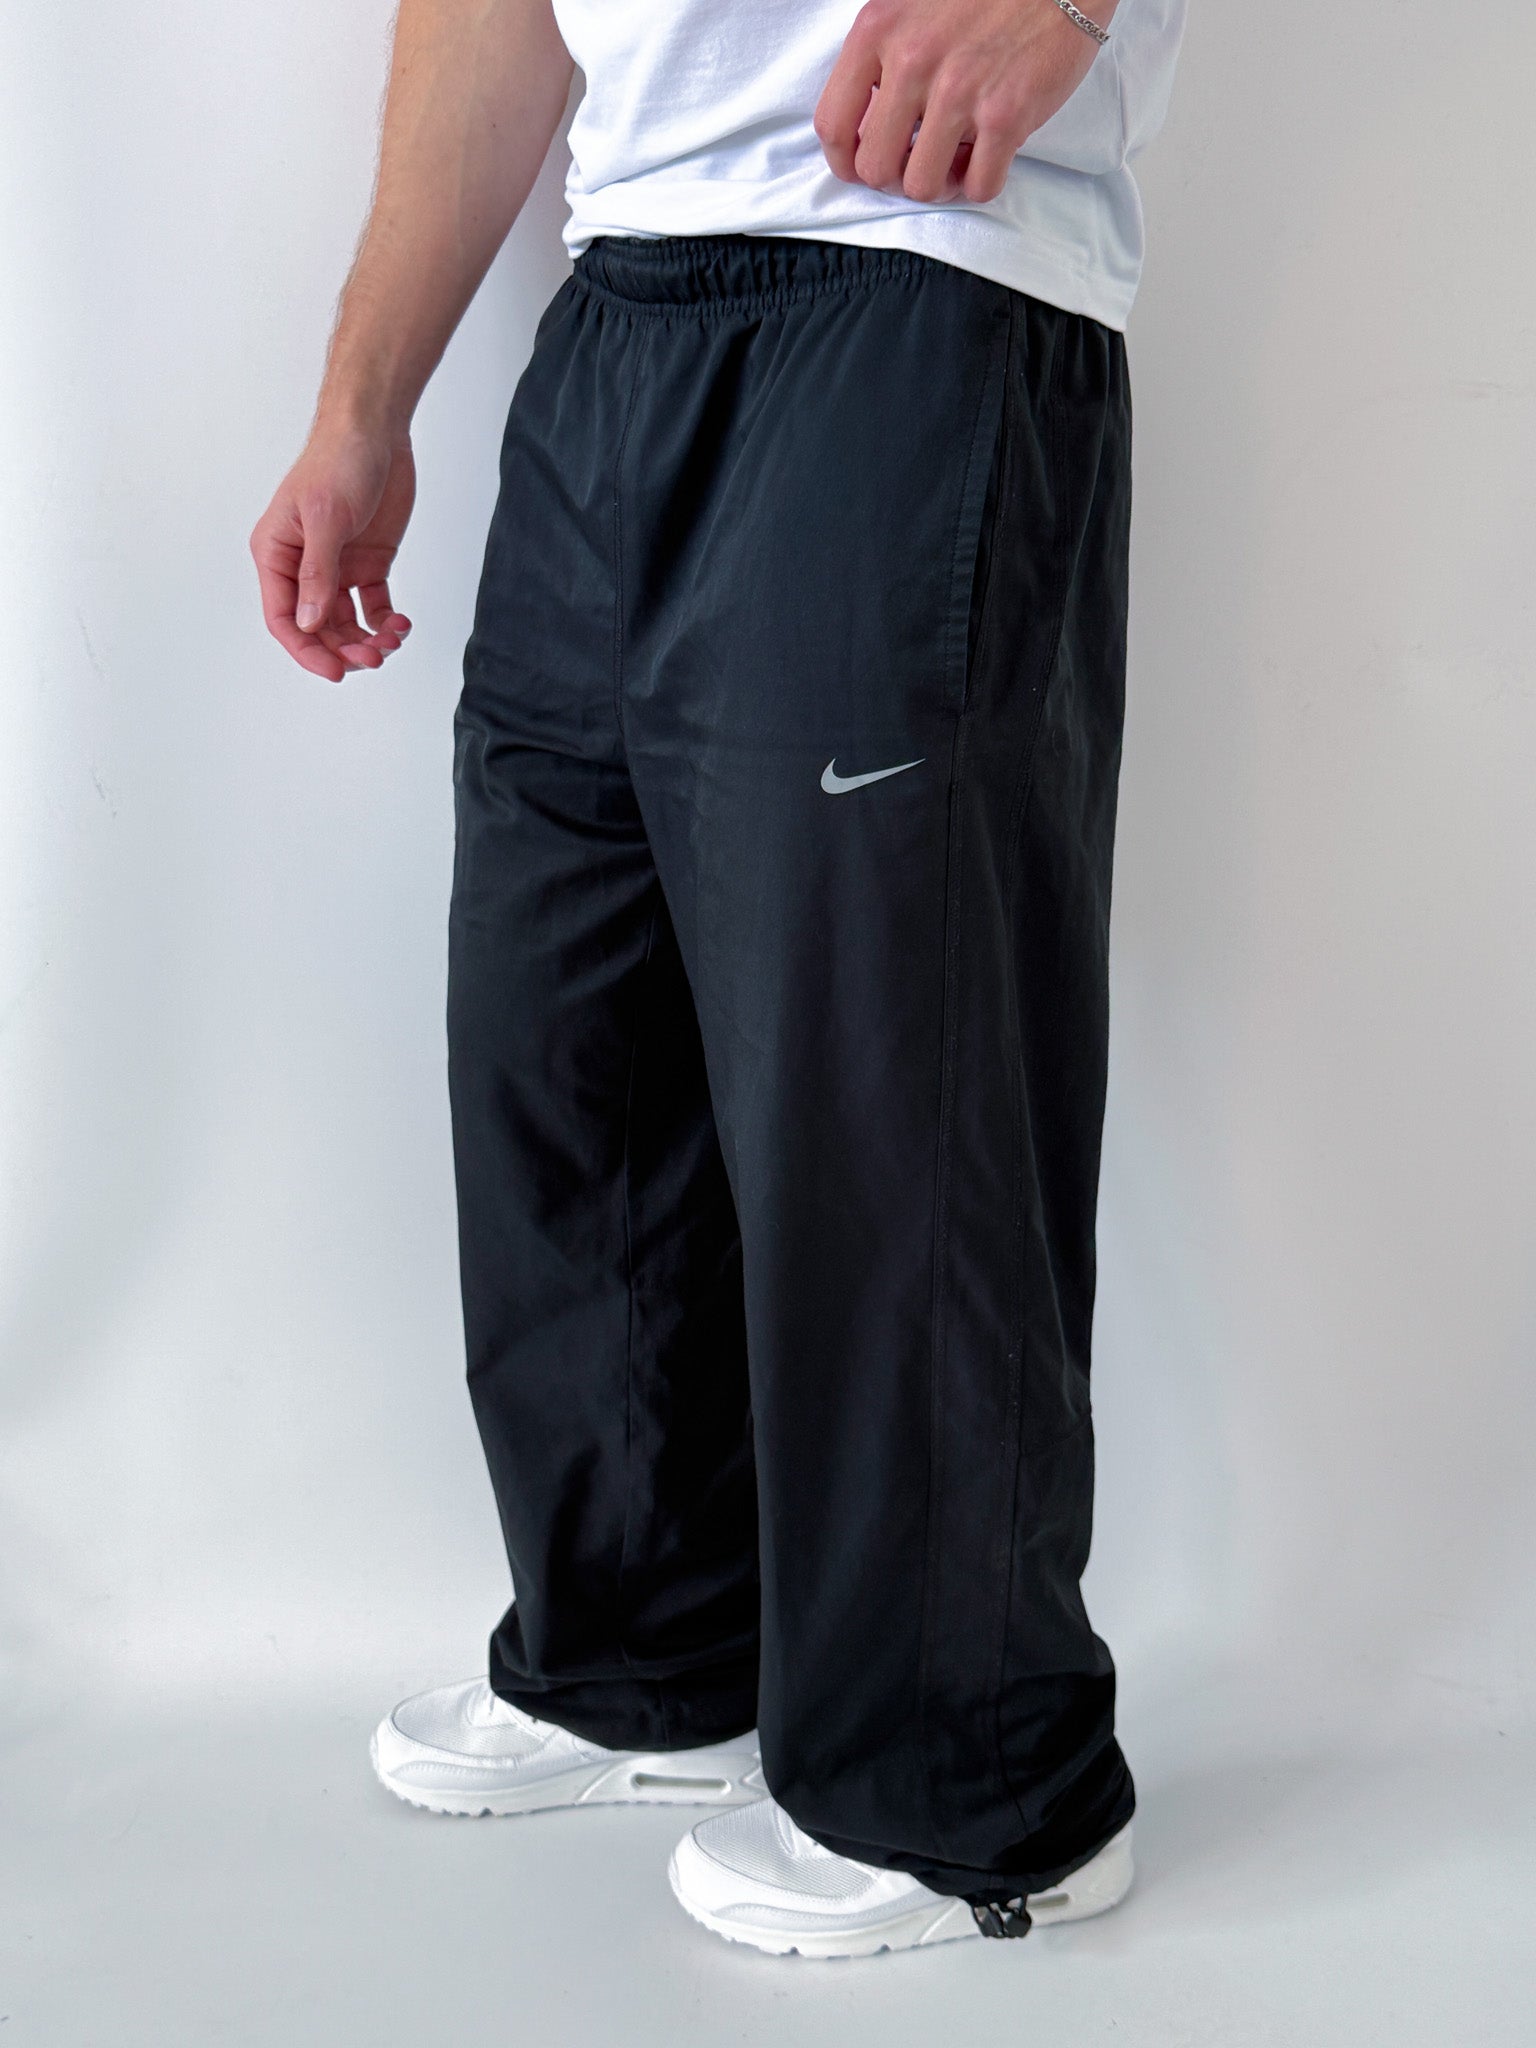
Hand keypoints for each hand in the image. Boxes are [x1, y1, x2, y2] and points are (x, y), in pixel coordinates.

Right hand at [251, 428, 415, 682]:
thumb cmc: (338, 461)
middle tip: (374, 659)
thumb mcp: (325, 519)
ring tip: (392, 641)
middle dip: (344, 649)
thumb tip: (308, 623)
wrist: (375, 431)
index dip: (306, 650)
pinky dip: (386, 622)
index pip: (283, 618)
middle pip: (316, 627)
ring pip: (346, 623)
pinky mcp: (367, 563)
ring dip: (367, 641)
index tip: (335, 672)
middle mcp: (302, 566)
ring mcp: (336, 567)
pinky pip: (372, 606)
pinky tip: (401, 624)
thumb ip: (317, 574)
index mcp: (276, 555)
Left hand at [815, 0, 1112, 205]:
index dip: (846, 161)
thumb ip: (882, 56)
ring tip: (956, 159)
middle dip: (896, 178)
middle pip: (876, 169)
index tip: (863, 165)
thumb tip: (868, 122)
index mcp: (879, 29)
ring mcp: (960, 90)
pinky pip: (979, 186)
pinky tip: (987, 156)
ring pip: (924, 186)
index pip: (833, 125)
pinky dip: (981, 183)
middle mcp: (913, 60)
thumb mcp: (911, 3)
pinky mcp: (1007, 114)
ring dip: (940, 184)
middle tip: (918, 161)